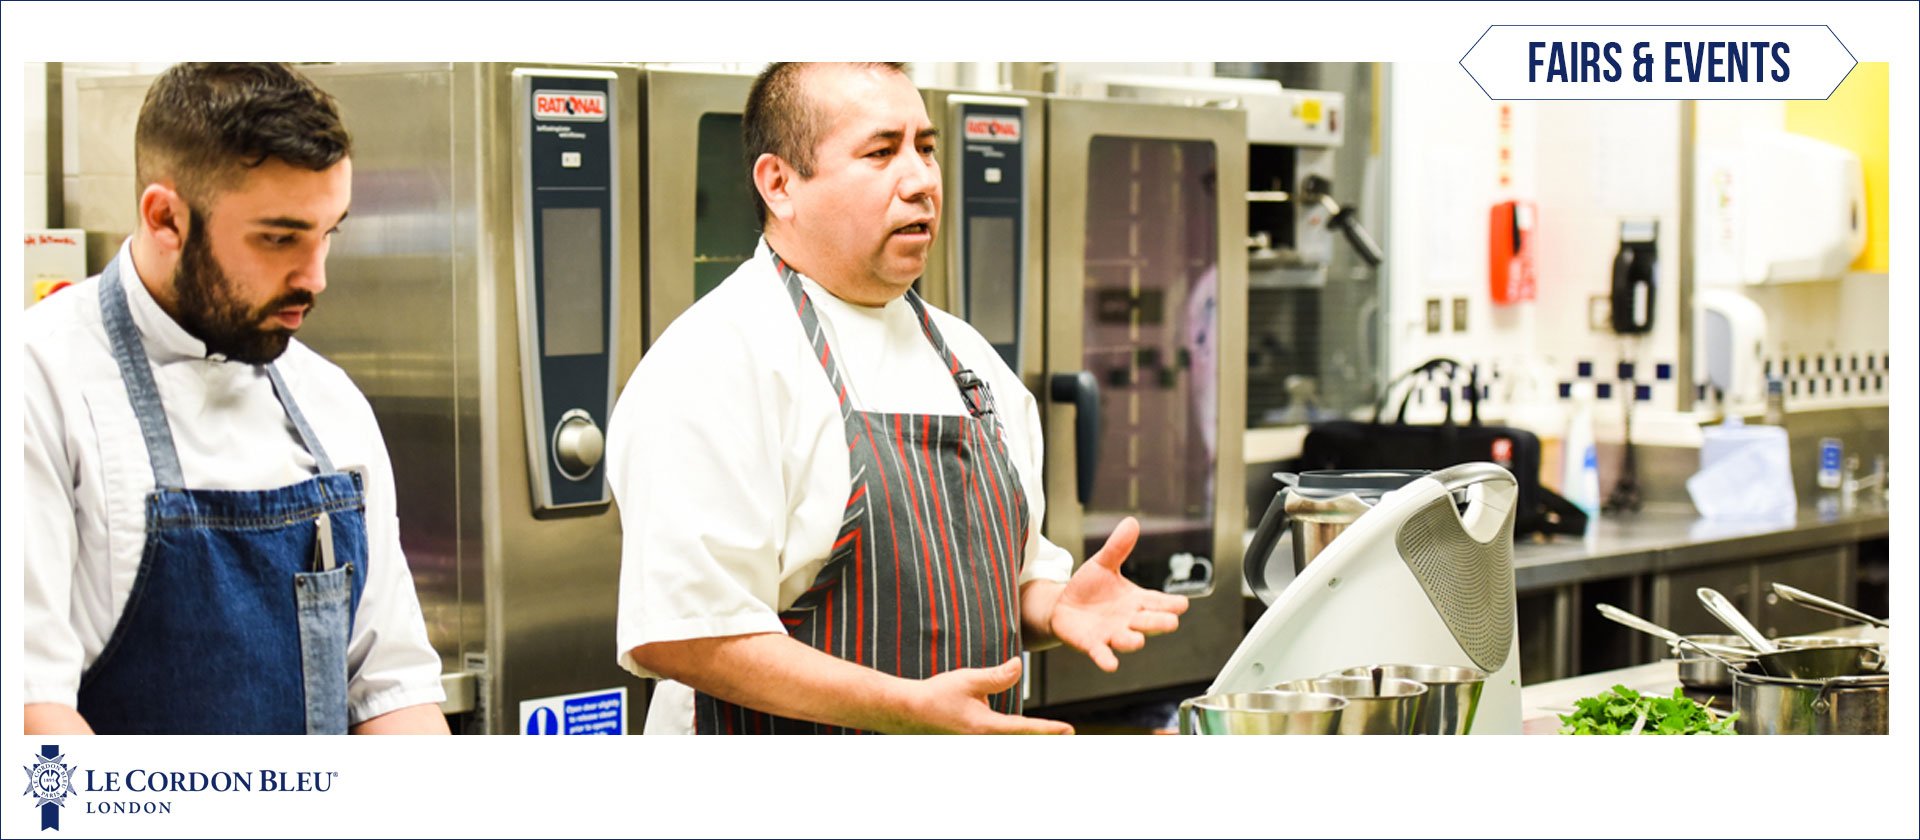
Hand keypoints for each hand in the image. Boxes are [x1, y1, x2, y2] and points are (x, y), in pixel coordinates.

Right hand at [898, 658, 1072, 734]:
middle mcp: (983, 741)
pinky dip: (1013, 740)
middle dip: (1042, 740)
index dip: (1049, 729)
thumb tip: (1019, 666)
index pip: (1025, 728)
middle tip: (1067, 738)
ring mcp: (976, 744)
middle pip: (1020, 743)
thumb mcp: (968, 680)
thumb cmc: (936, 695)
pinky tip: (1021, 737)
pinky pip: (998, 742)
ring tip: (1050, 739)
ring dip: (1027, 740)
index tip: (1069, 730)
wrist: (908, 712)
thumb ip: (996, 676)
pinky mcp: (971, 742)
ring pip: (1009, 744)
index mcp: (986, 727)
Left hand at [1048, 517, 1189, 671]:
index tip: (1182, 604)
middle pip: (1150, 622)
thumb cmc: (1089, 587)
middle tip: (1170, 622)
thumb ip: (1118, 546)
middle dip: (1160, 623)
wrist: (1062, 606)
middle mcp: (1129, 620)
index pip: (1159, 602)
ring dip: (1133, 640)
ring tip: (1137, 640)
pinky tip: (1111, 664)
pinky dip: (1107, 659)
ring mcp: (1112, 634)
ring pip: (1128, 639)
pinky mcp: (1093, 644)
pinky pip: (1102, 653)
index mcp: (1137, 600)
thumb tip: (1132, 521)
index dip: (1171, 604)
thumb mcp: (1103, 564)